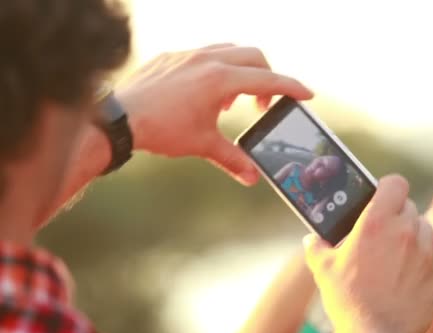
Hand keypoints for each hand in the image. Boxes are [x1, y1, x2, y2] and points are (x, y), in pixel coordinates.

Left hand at [115, 44, 312, 184]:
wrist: (119, 118)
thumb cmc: (161, 130)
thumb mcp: (203, 144)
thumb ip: (232, 159)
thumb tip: (252, 177)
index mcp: (221, 79)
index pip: (268, 80)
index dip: (291, 88)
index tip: (307, 95)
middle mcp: (208, 59)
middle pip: (255, 57)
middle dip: (267, 79)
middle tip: (262, 106)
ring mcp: (189, 54)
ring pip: (230, 50)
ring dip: (242, 72)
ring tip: (231, 102)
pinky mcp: (173, 56)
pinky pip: (206, 54)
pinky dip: (218, 69)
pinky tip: (205, 93)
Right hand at [303, 175, 432, 332]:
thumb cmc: (348, 300)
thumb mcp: (323, 269)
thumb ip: (316, 247)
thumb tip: (310, 239)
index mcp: (376, 223)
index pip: (396, 183)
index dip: (388, 188)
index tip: (381, 197)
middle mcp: (405, 232)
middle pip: (409, 206)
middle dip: (396, 215)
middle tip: (382, 230)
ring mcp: (424, 253)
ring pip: (423, 229)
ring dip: (411, 235)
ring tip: (393, 253)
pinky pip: (431, 257)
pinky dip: (420, 261)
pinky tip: (403, 275)